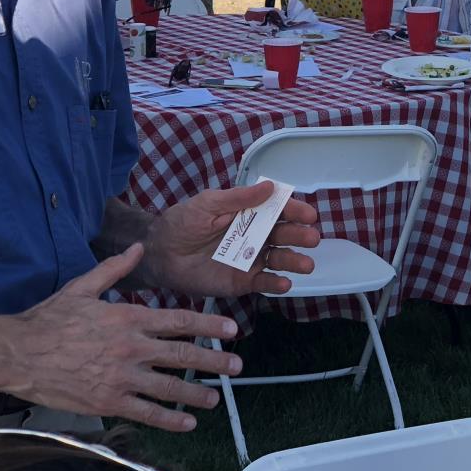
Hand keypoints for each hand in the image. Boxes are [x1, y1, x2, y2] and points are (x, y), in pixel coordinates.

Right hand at [3, 243, 245, 431]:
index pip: (179, 320)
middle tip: (237, 366)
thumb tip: (138, 247)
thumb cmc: (49, 319)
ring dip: (196, 394)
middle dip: (213, 360)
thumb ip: (115, 268)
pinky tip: (186, 423)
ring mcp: (121, 377)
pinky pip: (145, 412)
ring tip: (216, 398)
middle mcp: (131, 348)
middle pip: (182, 355)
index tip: (231, 329)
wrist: (18, 353)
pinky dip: (169, 419)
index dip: (209, 325)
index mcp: (129, 318)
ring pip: (169, 387)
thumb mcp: (83, 286)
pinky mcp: (107, 401)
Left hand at [140, 181, 321, 299]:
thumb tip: (270, 186)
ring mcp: (250, 260)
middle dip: (299, 236)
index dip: (294, 211)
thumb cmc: (183, 222)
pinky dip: (276, 284)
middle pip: (283, 235)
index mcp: (249, 213)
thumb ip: (238, 198)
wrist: (159, 253)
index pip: (277, 210)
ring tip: (306, 264)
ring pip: (279, 260)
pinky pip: (263, 283)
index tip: (308, 215)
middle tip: (311, 239)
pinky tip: (285, 283)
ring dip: (294, 261)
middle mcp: (255, 236)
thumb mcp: (208, 204)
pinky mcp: (242, 282)